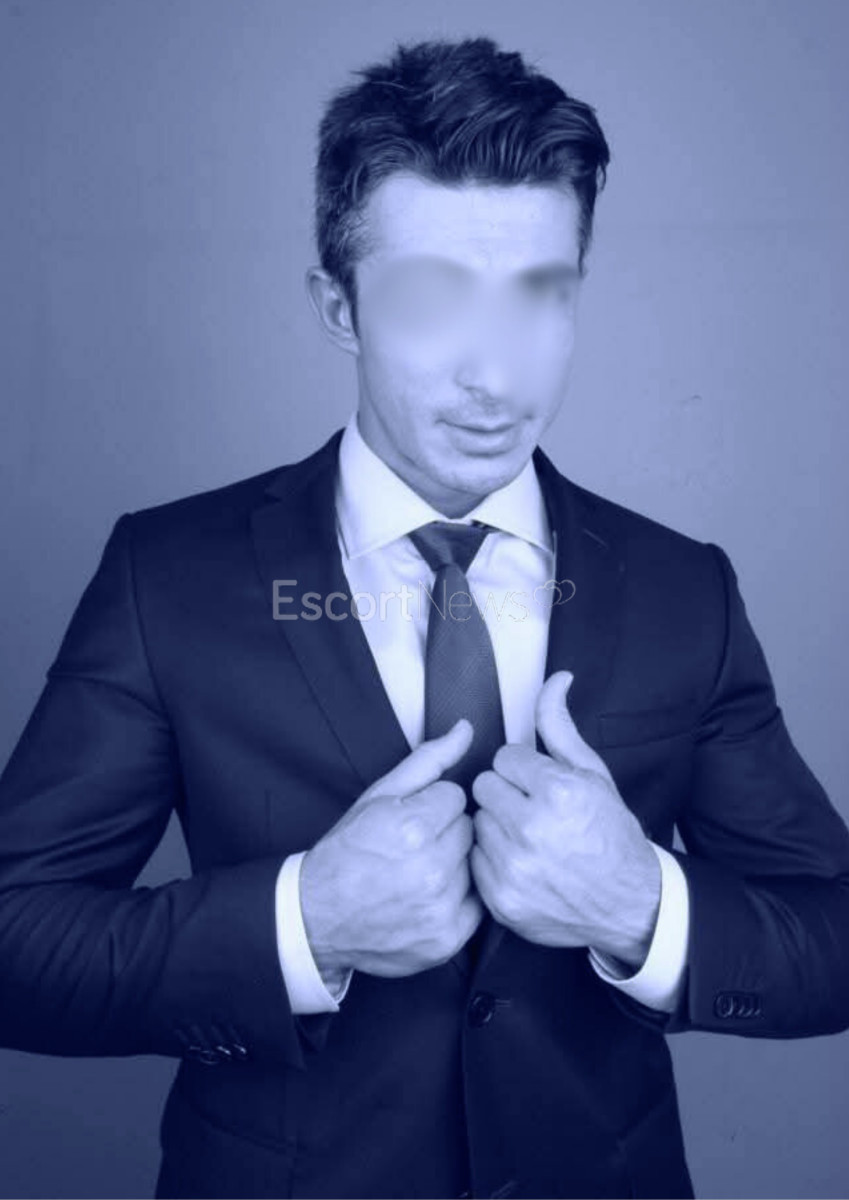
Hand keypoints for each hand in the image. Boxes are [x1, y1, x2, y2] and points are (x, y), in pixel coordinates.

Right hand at [299, 718, 484, 980]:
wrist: (318, 916)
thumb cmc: (347, 852)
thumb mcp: (378, 796)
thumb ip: (429, 760)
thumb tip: (465, 729)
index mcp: (413, 828)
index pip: (457, 797)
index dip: (432, 806)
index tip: (411, 820)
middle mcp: (431, 870)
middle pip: (469, 830)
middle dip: (446, 833)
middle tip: (413, 847)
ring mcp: (441, 908)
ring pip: (474, 865)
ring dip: (454, 866)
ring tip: (418, 873)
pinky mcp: (448, 938)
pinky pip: (477, 903)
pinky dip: (458, 899)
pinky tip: (428, 897)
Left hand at [469, 671, 660, 969]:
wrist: (628, 904)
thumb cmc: (610, 832)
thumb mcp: (592, 773)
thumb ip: (560, 726)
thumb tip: (555, 679)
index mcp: (558, 792)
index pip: (504, 757)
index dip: (524, 770)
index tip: (541, 786)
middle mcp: (532, 829)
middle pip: (483, 786)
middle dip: (506, 793)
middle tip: (532, 809)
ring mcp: (513, 867)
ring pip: (476, 822)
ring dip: (496, 825)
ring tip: (529, 837)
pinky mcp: (501, 898)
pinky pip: (474, 859)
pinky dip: (492, 859)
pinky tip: (521, 862)